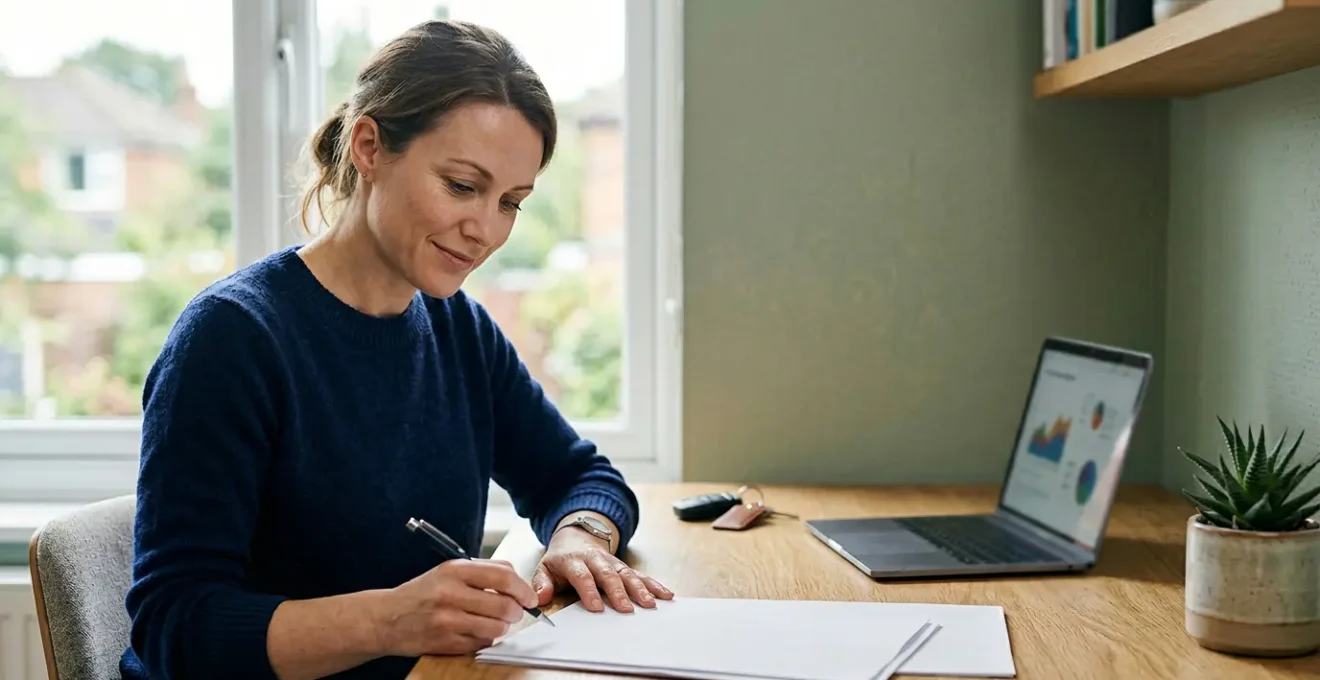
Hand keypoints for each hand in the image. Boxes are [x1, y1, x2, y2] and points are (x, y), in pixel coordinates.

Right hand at [375, 559, 536, 655]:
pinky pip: (481, 643)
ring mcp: (447, 620)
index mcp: (454, 570)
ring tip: (492, 622)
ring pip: (497, 627)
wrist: (387, 618)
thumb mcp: (449, 571)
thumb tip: (517, 579)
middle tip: (514, 612)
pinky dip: (484, 639)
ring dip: (501, 627)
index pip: (503, 576)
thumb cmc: (422, 594)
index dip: (523, 588)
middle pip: (504, 605)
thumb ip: (483, 570)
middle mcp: (451, 593)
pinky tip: (473, 631)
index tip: (529, 597)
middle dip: (516, 611)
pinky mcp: (445, 642)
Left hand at [531, 527, 672, 612]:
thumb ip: (542, 583)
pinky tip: (665, 594)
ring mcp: (612, 562)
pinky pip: (640, 574)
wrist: (576, 536)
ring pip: (627, 574)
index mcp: (574, 561)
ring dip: (640, 588)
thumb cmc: (560, 560)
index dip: (589, 590)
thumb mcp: (545, 567)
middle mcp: (596, 560)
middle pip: (609, 574)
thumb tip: (539, 598)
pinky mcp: (624, 566)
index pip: (582, 576)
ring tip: (650, 604)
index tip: (597, 607)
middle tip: (627, 609)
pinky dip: (653, 584)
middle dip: (618, 592)